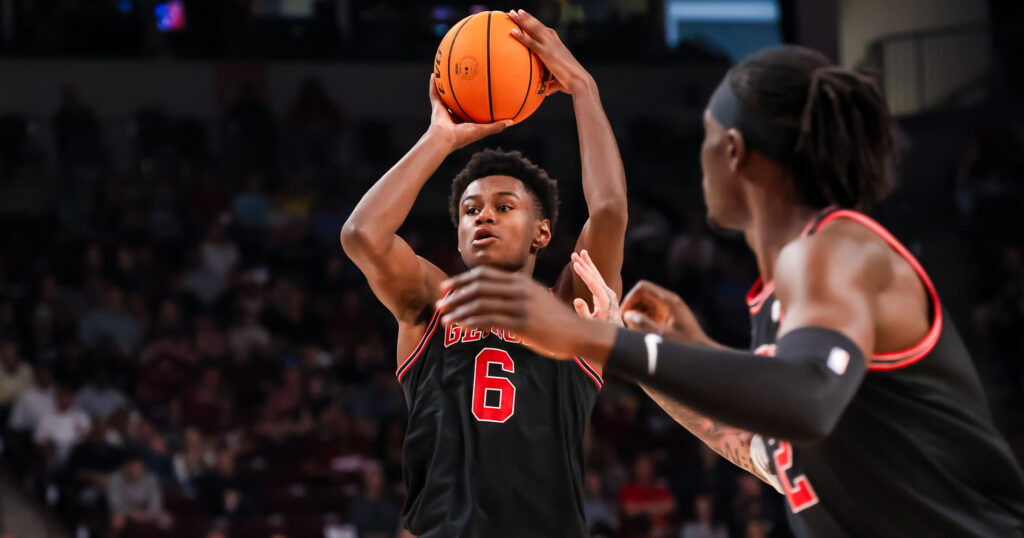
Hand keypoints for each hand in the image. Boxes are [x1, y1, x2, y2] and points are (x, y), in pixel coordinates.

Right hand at [427, 76, 511, 150]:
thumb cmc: (463, 136)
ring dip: (445, 88)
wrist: (444, 139)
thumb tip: (512, 121)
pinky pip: (434, 93)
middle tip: (465, 84)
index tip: (480, 98)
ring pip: (444, 97)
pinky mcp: (435, 107)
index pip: (469, 113)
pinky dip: (433, 84)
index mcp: (463, 124)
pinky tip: (434, 74)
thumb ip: (496, 126)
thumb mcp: (482, 130)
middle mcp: (453, 117)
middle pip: (457, 103)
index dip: (474, 106)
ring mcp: (443, 112)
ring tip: (446, 75)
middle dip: (460, 95)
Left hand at [438, 266, 605, 358]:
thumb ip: (515, 294)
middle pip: (478, 286)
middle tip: (439, 305)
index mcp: (520, 280)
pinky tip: (462, 328)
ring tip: (445, 320)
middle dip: (455, 295)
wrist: (578, 333)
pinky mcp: (523, 324)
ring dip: (459, 312)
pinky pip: (490, 320)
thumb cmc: (554, 319)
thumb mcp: (535, 298)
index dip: (461, 280)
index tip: (444, 288)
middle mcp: (519, 289)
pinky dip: (472, 323)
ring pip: (481, 303)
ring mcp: (521, 306)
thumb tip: (490, 299)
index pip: (483, 274)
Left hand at [508, 9, 592, 94]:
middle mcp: (554, 42)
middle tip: (518, 11)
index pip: (548, 32)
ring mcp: (550, 46)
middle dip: (528, 18)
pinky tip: (511, 31)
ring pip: (534, 29)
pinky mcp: (546, 53)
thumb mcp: (560, 81)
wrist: (579, 81)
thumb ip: (552, 84)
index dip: (539, 25)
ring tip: (512, 13)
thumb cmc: (572, 83)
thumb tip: (546, 91)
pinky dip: (521, 36)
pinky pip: (531, 42)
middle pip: (539, 26)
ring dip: (522, 20)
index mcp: (559, 46)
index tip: (531, 19)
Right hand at [571, 249, 622, 326]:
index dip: (584, 274)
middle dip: (585, 264)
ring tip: (581, 252)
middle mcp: (608, 294)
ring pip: (597, 275)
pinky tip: (585, 263)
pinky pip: (597, 278)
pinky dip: (590, 270)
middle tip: (574, 254)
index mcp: (605, 301)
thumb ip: (584, 312)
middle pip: (595, 276)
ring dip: (588, 264)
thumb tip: (577, 299)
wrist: (615, 333)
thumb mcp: (590, 323)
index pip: (593, 284)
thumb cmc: (600, 330)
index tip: (575, 265)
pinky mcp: (606, 292)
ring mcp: (608, 292)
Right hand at [620, 280, 713, 345]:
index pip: (642, 288)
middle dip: (632, 308)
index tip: (624, 316)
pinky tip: (643, 335)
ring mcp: (670, 310)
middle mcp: (669, 302)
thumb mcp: (661, 336)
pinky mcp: (670, 319)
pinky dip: (643, 321)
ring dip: (637, 315)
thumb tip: (627, 315)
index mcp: (669, 301)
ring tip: (635, 331)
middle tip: (627, 325)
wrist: (704, 358)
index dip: (629, 299)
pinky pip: (651, 314)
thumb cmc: (685, 348)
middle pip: (643, 295)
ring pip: (646, 305)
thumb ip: (642, 324)